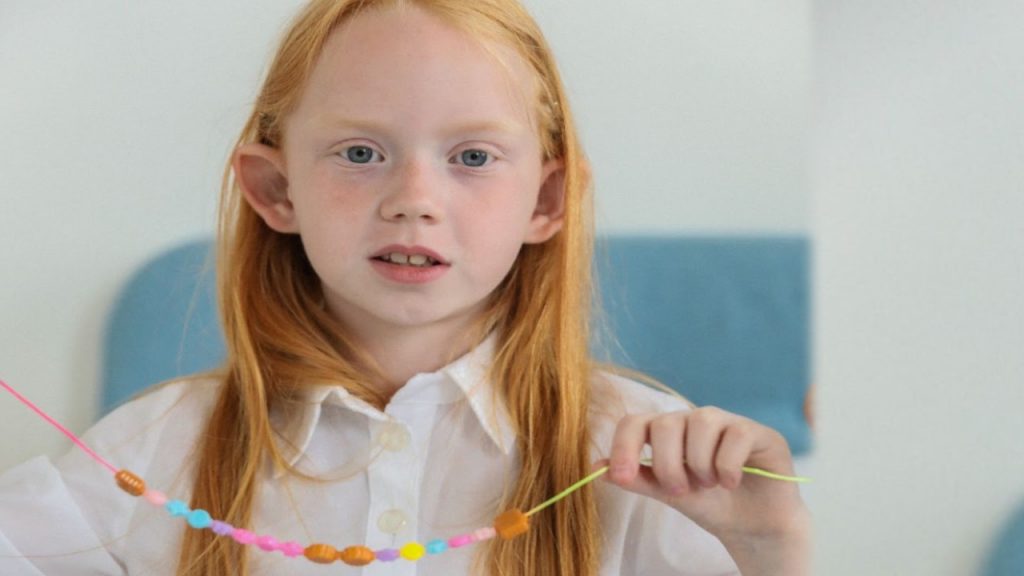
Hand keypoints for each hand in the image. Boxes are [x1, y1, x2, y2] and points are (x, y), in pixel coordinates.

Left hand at [600, 407, 810, 572]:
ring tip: (710, 485)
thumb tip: (597, 467)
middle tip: (681, 490)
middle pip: (666, 422)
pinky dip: (728, 466)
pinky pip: (735, 436)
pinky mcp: (757, 432)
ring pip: (702, 423)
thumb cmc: (709, 504)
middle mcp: (693, 420)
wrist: (752, 525)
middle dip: (668, 464)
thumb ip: (636, 478)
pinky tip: (732, 482)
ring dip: (700, 464)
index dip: (624, 446)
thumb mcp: (667, 494)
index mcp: (666, 431)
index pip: (635, 421)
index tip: (622, 477)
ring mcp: (726, 421)